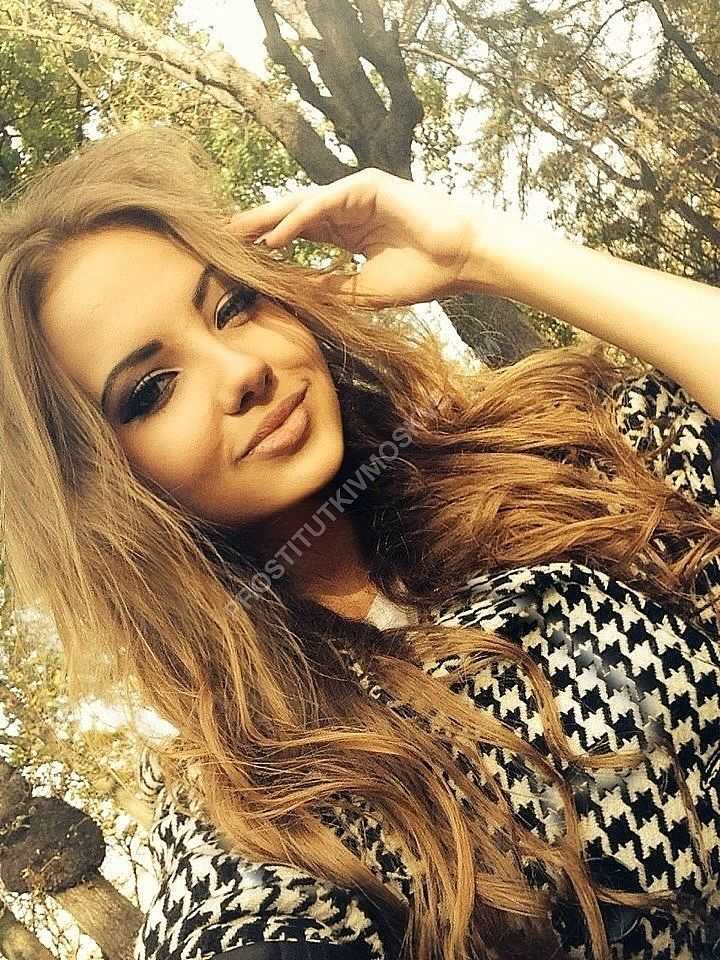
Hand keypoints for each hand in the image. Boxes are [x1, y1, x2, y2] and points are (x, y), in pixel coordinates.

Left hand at [228, 167, 482, 308]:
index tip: (237, 257)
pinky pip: (323, 203)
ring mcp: (356, 195)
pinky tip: (274, 236)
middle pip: (293, 216)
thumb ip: (329, 287)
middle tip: (221, 237)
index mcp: (348, 233)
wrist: (458, 261)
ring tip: (236, 233)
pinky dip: (297, 220)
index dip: (269, 243)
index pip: (299, 234)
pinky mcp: (366, 185)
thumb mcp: (363, 289)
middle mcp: (348, 210)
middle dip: (258, 226)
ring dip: (268, 219)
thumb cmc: (421, 275)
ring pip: (302, 205)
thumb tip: (293, 292)